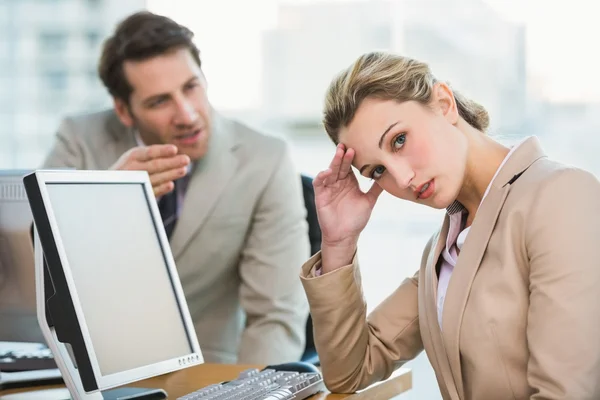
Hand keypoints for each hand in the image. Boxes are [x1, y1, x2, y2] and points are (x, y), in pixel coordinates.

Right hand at [111, 145, 190, 196]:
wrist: (108, 184)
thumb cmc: (129, 168)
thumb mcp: (137, 157)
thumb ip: (153, 155)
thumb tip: (175, 152)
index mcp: (133, 155)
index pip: (149, 152)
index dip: (162, 151)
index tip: (174, 149)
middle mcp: (132, 167)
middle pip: (154, 165)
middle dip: (172, 162)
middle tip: (186, 159)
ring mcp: (133, 181)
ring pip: (154, 178)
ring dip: (170, 174)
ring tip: (183, 170)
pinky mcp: (136, 193)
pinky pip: (150, 191)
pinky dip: (160, 188)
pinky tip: (170, 185)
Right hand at [313, 144, 382, 271]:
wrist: (345, 236)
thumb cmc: (356, 219)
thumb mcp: (369, 201)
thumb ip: (376, 189)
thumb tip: (388, 177)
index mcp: (349, 182)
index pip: (350, 166)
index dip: (353, 157)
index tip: (359, 146)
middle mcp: (338, 183)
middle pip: (340, 166)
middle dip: (343, 155)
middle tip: (348, 145)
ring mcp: (329, 188)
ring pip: (330, 171)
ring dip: (334, 162)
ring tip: (340, 152)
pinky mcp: (320, 195)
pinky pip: (319, 183)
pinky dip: (322, 176)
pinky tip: (327, 171)